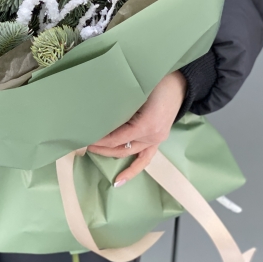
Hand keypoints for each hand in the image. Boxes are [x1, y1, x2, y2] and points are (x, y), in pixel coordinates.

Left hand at [87, 71, 186, 186]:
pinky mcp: (158, 139)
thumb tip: (99, 115)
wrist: (179, 83)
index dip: (99, 139)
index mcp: (146, 124)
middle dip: (101, 147)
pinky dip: (133, 169)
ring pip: (130, 153)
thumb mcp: (136, 92)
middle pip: (121, 147)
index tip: (84, 136)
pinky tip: (120, 179)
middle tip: (83, 141)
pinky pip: (145, 158)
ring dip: (112, 154)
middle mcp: (152, 136)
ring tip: (94, 153)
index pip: (116, 138)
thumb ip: (120, 106)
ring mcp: (156, 139)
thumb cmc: (157, 82)